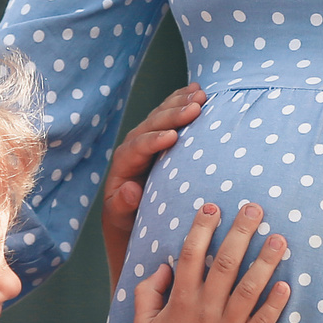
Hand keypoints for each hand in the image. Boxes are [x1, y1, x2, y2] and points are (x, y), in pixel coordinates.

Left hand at [102, 82, 205, 291]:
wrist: (134, 231)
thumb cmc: (130, 231)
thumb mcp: (123, 223)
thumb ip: (122, 207)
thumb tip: (129, 189)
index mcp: (121, 170)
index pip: (135, 149)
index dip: (152, 141)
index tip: (173, 136)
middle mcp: (131, 153)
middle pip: (149, 126)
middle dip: (172, 115)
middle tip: (196, 105)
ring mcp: (146, 144)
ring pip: (160, 117)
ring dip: (179, 103)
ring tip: (201, 94)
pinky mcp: (160, 143)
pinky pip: (169, 118)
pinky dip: (182, 103)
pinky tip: (199, 91)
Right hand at [132, 201, 290, 322]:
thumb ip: (146, 291)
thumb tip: (164, 266)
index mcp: (181, 301)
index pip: (192, 255)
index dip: (202, 228)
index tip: (213, 206)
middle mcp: (206, 310)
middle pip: (225, 264)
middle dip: (241, 232)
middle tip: (255, 209)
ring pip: (249, 289)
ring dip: (266, 262)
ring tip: (279, 239)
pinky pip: (263, 322)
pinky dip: (275, 304)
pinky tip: (287, 285)